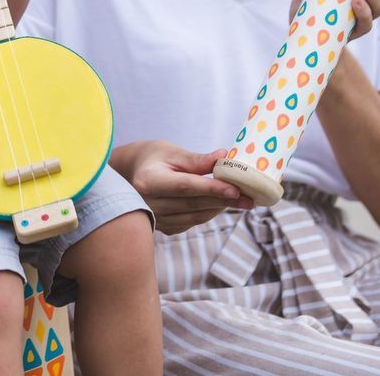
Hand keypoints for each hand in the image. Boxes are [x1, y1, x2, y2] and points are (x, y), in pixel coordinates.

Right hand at [114, 140, 253, 235]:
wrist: (128, 174)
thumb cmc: (151, 157)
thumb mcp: (171, 151)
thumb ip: (197, 160)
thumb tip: (224, 157)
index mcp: (148, 182)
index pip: (186, 187)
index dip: (212, 188)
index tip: (236, 189)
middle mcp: (149, 205)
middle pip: (194, 204)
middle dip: (225, 200)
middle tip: (250, 196)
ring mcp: (155, 220)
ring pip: (196, 217)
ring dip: (220, 208)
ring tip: (242, 200)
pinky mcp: (164, 228)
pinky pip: (192, 222)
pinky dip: (209, 213)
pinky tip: (222, 204)